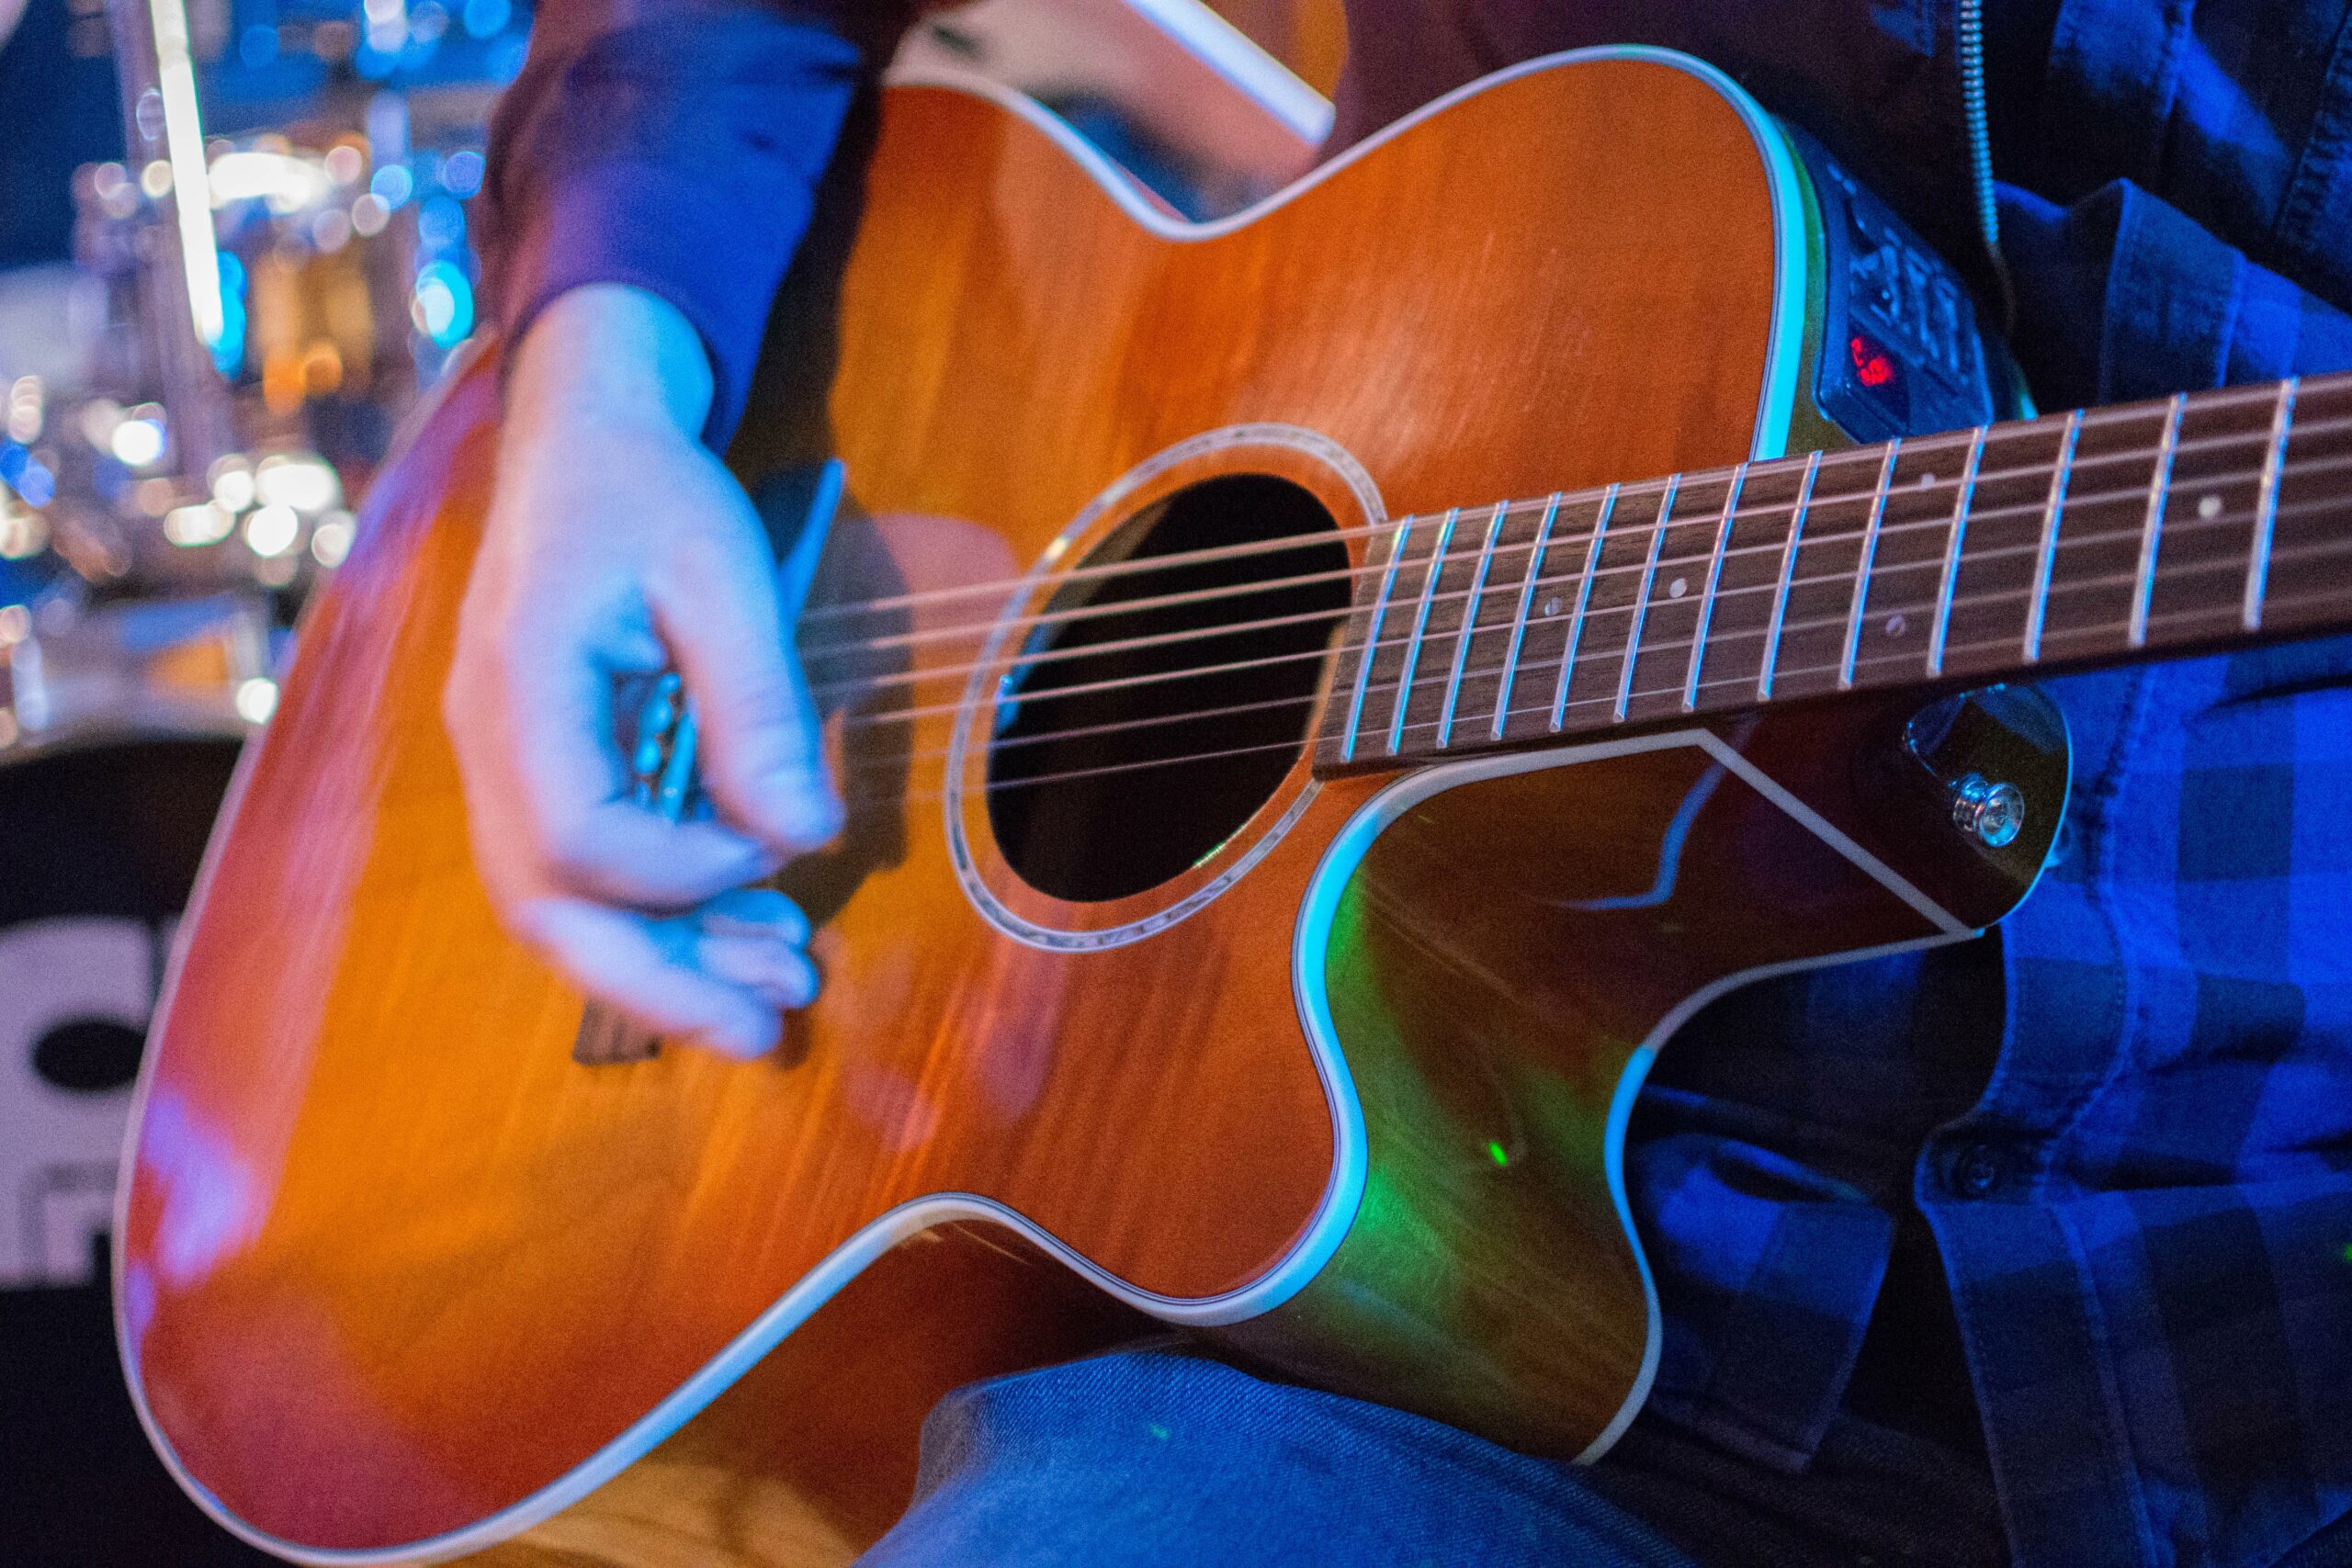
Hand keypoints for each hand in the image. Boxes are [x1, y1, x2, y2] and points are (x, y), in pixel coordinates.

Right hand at [444, 284, 842, 1056]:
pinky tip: (744, 926)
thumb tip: (804, 837)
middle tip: (765, 1034)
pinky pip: (579, 874)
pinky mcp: (537, 771)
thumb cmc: (649, 491)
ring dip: (666, 963)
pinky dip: (658, 916)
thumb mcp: (722, 574)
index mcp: (518, 684)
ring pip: (558, 909)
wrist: (580, 440)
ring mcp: (499, 763)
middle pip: (545, 910)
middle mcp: (487, 742)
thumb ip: (757, 706)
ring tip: (781, 989)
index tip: (777, 845)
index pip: (577, 836)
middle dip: (658, 985)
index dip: (684, 869)